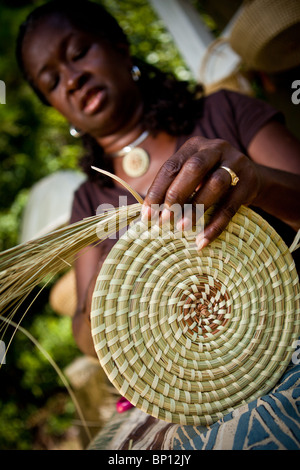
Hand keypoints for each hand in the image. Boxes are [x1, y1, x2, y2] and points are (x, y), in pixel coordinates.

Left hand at [142, 136, 261, 248]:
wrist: (252, 178)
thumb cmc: (209, 180)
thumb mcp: (192, 177)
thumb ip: (173, 188)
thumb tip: (148, 214)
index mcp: (195, 146)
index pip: (172, 166)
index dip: (157, 190)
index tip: (147, 214)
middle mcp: (216, 149)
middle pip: (195, 167)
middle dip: (177, 194)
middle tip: (165, 219)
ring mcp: (236, 163)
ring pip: (216, 183)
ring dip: (197, 208)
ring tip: (182, 228)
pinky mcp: (249, 182)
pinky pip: (231, 206)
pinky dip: (216, 225)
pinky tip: (203, 240)